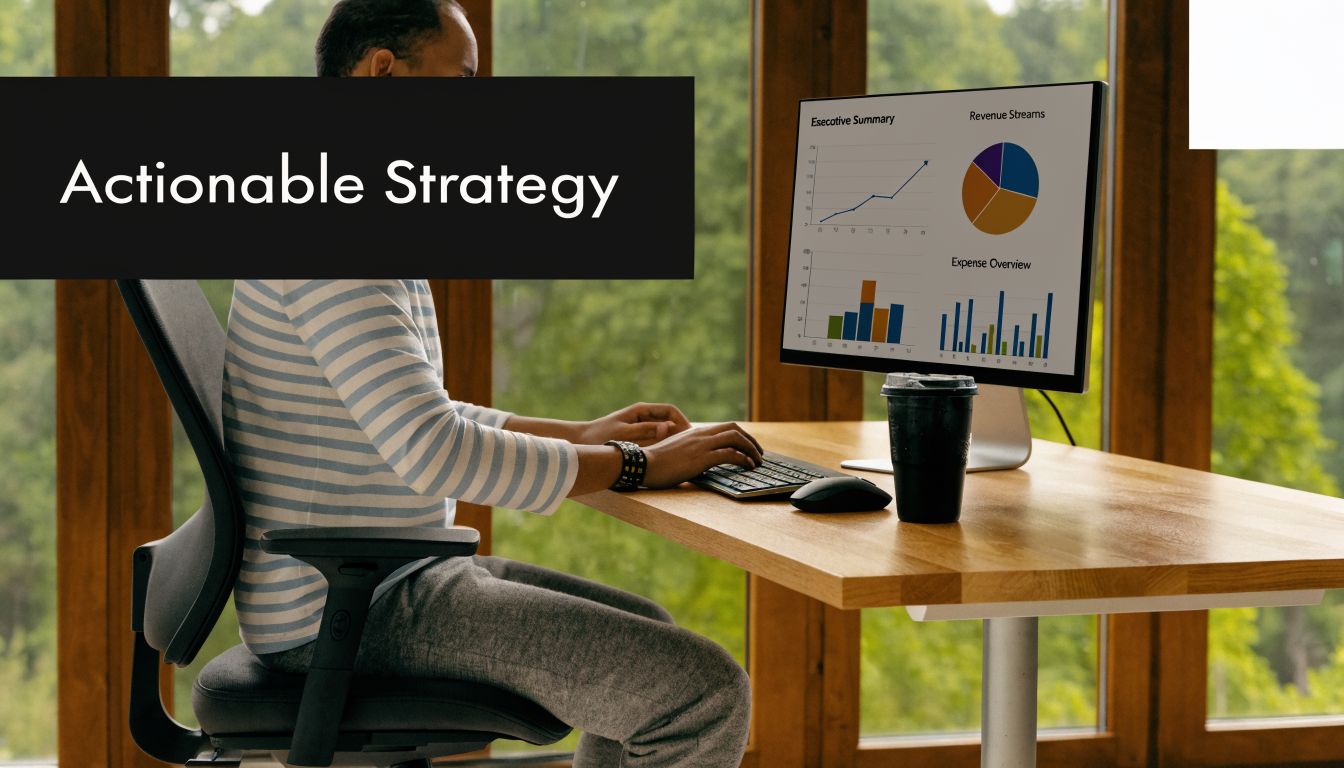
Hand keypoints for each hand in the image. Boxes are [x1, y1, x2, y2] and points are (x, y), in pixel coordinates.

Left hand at [575, 402, 691, 445]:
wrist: (581, 441)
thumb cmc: (599, 436)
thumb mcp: (624, 434)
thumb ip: (647, 431)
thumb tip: (668, 427)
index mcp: (641, 410)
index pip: (671, 411)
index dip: (683, 422)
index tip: (691, 435)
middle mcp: (643, 417)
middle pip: (670, 421)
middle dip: (682, 433)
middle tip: (692, 448)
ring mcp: (641, 427)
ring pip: (664, 432)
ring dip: (674, 441)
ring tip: (684, 454)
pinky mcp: (637, 438)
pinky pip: (656, 441)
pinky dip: (664, 447)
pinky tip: (667, 459)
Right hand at [642, 422, 763, 488]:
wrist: (643, 464)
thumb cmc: (656, 462)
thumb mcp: (676, 451)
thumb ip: (690, 451)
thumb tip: (701, 461)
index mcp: (696, 432)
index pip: (725, 427)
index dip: (741, 435)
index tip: (748, 446)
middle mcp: (701, 435)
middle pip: (734, 429)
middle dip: (750, 440)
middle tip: (759, 453)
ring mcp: (702, 445)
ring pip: (735, 439)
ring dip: (751, 449)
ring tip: (758, 461)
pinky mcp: (701, 458)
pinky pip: (729, 454)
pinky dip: (743, 459)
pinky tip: (748, 466)